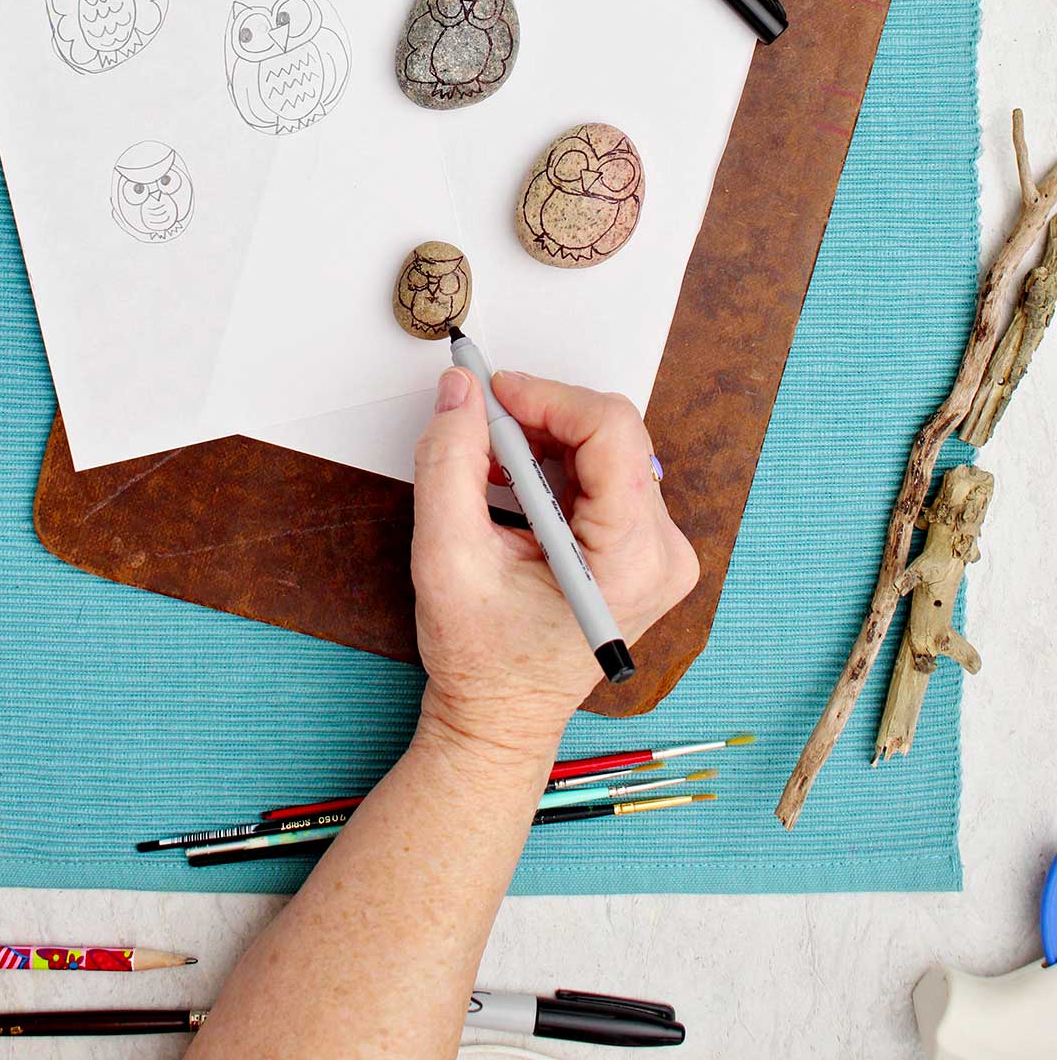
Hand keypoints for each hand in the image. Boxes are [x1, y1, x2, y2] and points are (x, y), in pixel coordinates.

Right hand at [411, 368, 698, 756]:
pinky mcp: (644, 549)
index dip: (547, 397)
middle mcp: (663, 552)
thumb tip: (461, 391)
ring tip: (490, 466)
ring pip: (608, 448)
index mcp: (632, 558)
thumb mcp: (446, 557)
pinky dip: (556, 465)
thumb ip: (448, 462)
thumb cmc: (480, 659)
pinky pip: (606, 473)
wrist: (501, 719)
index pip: (610, 430)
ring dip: (545, 441)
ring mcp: (660, 551)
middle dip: (541, 418)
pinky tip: (513, 486)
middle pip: (612, 434)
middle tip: (481, 425)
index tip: (494, 394)